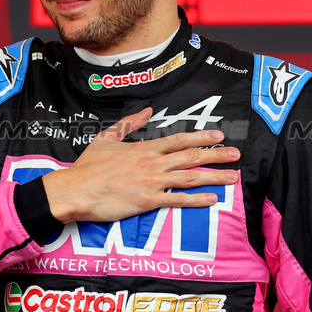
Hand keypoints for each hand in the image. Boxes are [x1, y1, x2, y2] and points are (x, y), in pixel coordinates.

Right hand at [41, 107, 239, 222]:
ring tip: (232, 176)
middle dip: (216, 155)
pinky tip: (212, 199)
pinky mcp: (146, 201)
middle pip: (191, 156)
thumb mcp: (106, 138)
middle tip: (236, 154)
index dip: (201, 136)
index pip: (179, 139)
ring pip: (189, 177)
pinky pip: (177, 200)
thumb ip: (129, 124)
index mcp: (144, 148)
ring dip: (214, 176)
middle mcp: (152, 163)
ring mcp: (151, 182)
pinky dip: (196, 200)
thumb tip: (147, 110)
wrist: (75, 191)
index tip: (219, 135)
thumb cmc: (88, 167)